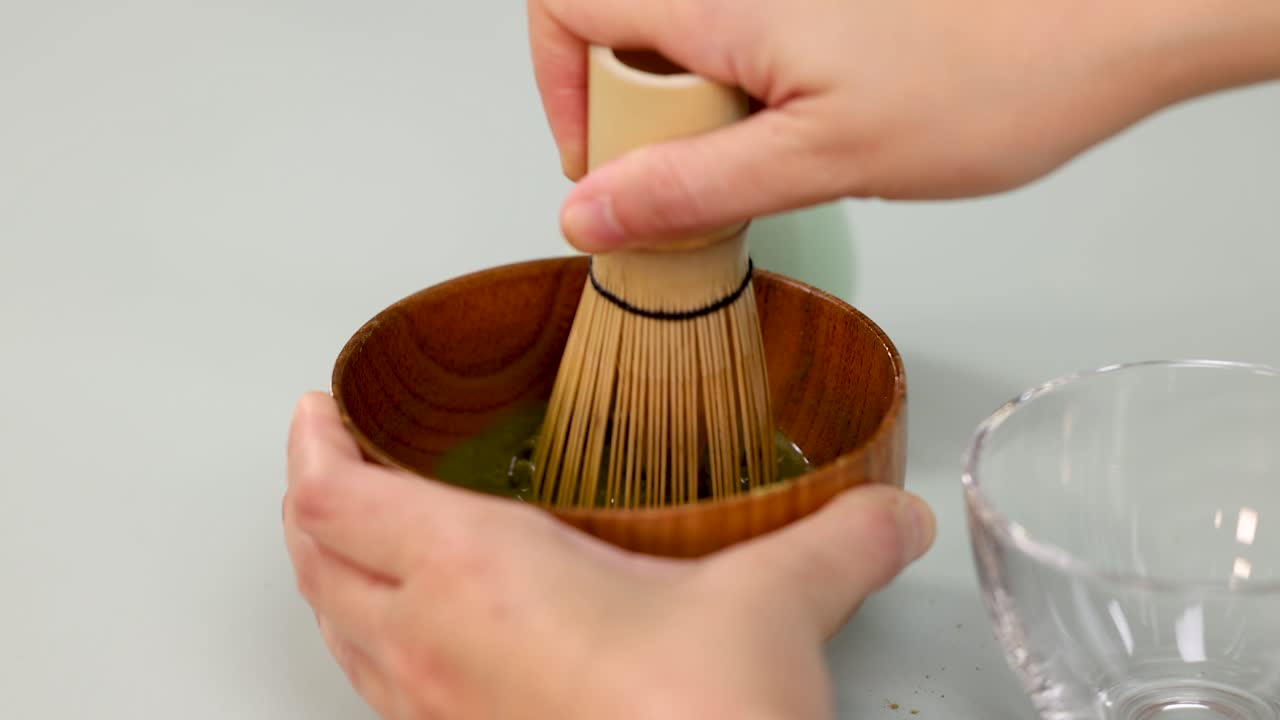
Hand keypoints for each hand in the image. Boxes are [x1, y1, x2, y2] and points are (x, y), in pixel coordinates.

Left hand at [282, 392, 934, 719]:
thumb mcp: (772, 606)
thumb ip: (837, 541)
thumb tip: (892, 514)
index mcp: (473, 568)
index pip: (336, 495)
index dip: (313, 445)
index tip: (318, 410)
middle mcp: (429, 644)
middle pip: (312, 559)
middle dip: (309, 501)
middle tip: (325, 461)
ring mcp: (432, 716)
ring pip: (333, 630)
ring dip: (329, 574)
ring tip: (353, 540)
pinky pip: (375, 691)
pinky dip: (370, 643)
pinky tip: (419, 644)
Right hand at [529, 0, 1279, 251]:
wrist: (1105, 30)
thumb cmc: (990, 79)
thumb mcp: (820, 158)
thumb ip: (693, 187)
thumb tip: (588, 217)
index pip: (568, 6)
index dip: (554, 86)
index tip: (596, 164)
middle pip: (620, 30)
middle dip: (631, 115)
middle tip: (695, 177)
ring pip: (680, 46)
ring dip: (691, 117)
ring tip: (763, 162)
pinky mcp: (818, 12)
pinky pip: (738, 50)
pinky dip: (741, 103)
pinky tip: (801, 140)